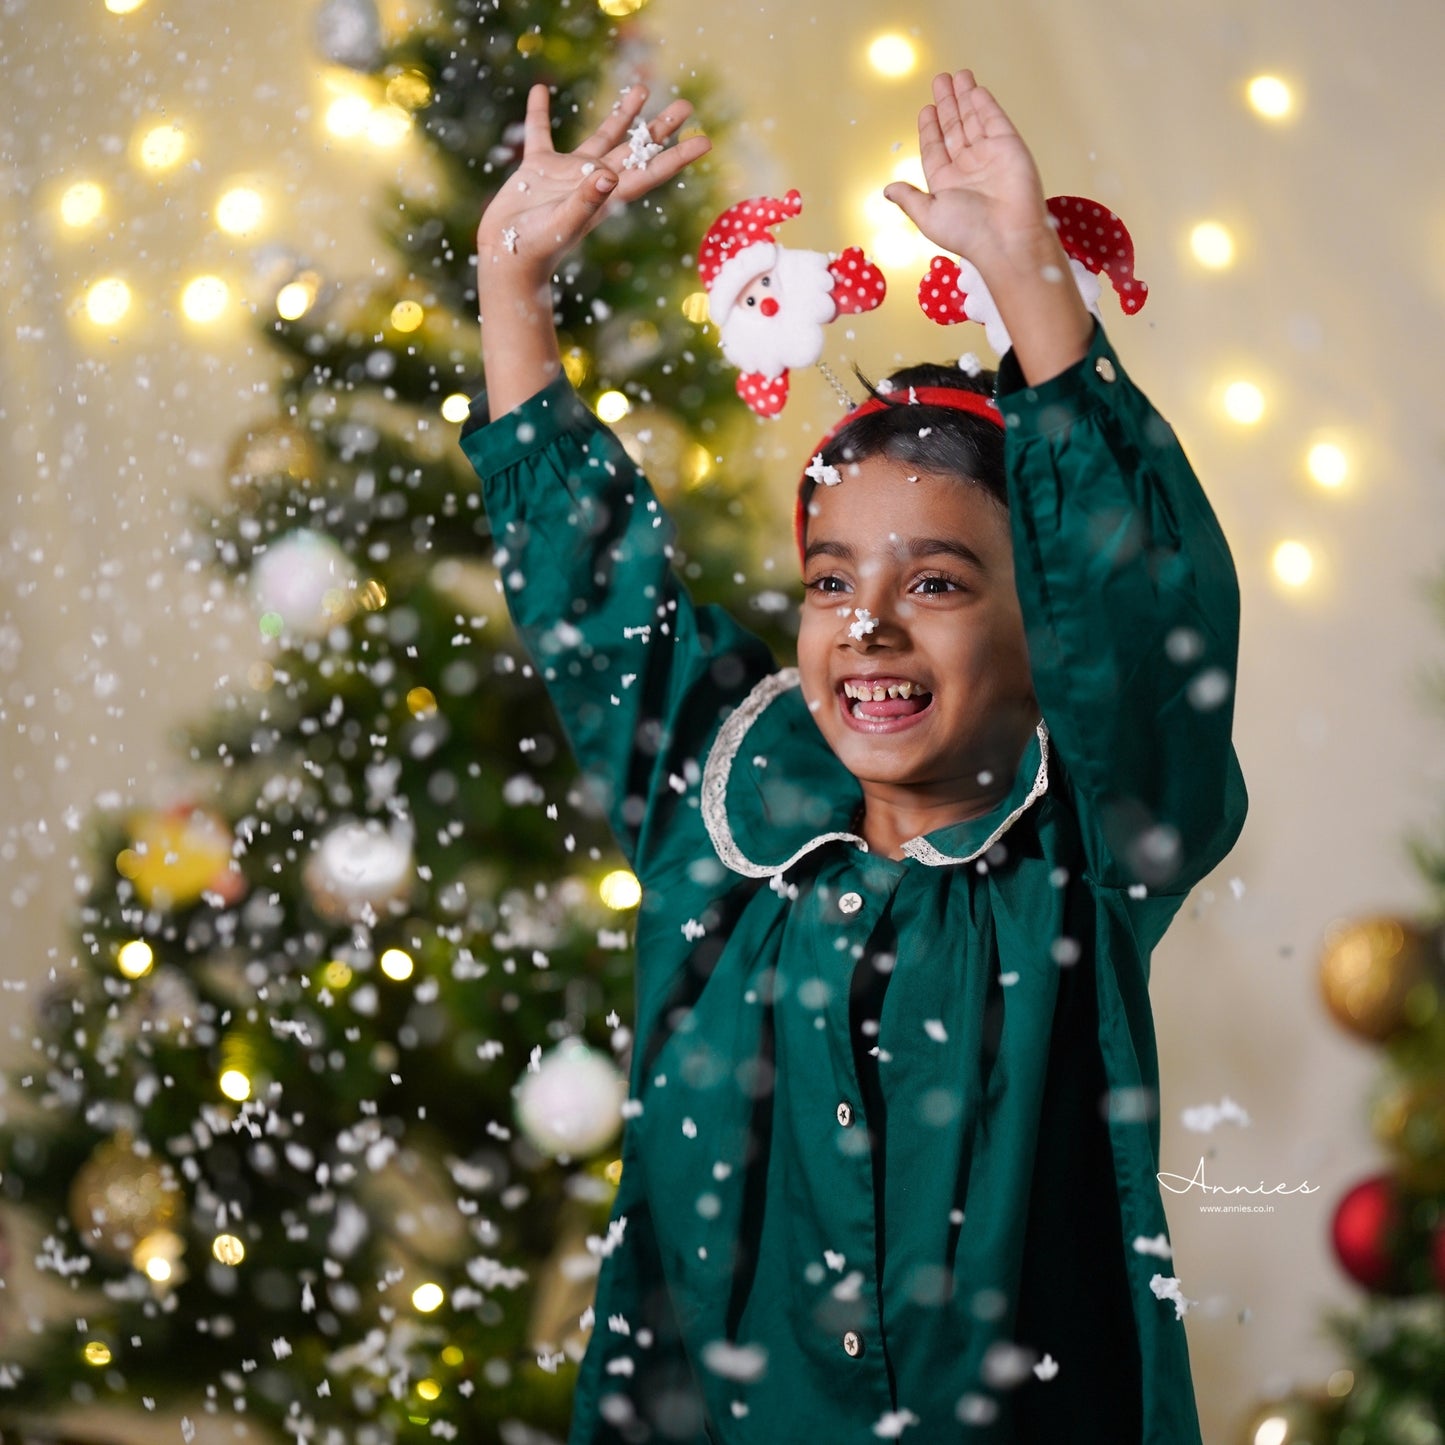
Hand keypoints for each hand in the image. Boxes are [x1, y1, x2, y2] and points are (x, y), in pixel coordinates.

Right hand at [475, 82, 710, 288]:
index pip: (650, 172)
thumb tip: (608, 176)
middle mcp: (594, 182)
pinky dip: (540, 113)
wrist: (508, 259)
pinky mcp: (538, 167)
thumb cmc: (537, 249)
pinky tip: (541, 90)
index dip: (677, 157)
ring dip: (622, 115)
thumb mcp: (563, 224)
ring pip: (602, 136)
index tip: (704, 141)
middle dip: (659, 128)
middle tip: (685, 105)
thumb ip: (586, 201)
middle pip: (635, 149)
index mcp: (607, 197)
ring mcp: (567, 173)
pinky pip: (541, 133)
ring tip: (641, 88)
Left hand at [882, 70, 1051, 270]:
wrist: (1007, 237)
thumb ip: (909, 198)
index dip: (930, 128)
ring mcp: (989, 154)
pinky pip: (993, 119)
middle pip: (954, 128)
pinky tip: (975, 89)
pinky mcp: (1009, 145)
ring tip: (957, 76)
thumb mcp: (927, 216)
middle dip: (947, 104)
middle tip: (940, 79)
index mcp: (946, 183)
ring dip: (964, 97)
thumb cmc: (966, 232)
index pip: (935, 148)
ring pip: (973, 119)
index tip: (926, 109)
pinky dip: (984, 104)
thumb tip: (887, 189)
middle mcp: (967, 167)